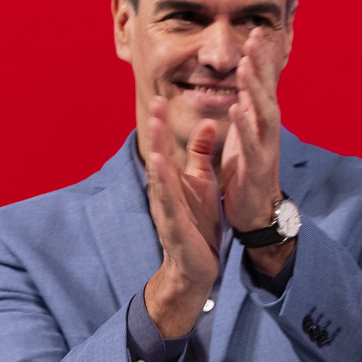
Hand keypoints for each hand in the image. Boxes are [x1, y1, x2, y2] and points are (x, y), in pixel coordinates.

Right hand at [144, 97, 220, 336]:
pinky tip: (160, 167)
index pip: (166, 146)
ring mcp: (166, 208)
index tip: (160, 96)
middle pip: (157, 155)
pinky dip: (163, 184)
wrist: (197, 266)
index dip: (162, 123)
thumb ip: (201, 155)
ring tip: (153, 127)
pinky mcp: (173, 225)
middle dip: (155, 130)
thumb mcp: (202, 183)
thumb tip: (207, 124)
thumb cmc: (198, 223)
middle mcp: (164, 191)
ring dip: (155, 150)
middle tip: (153, 101)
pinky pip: (167, 201)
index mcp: (173, 180)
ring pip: (159, 176)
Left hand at [223, 28, 292, 273]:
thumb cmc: (247, 173)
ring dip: (255, 89)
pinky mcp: (258, 168)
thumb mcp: (245, 135)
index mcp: (261, 123)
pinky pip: (251, 144)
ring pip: (263, 113)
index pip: (262, 85)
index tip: (253, 32)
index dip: (259, 60)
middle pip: (267, 91)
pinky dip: (244, 126)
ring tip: (246, 66)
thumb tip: (246, 82)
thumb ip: (246, 109)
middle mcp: (267, 131)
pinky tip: (236, 109)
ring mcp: (265, 148)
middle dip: (261, 64)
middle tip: (255, 36)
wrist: (256, 214)